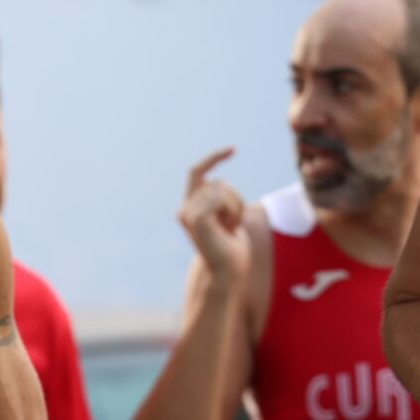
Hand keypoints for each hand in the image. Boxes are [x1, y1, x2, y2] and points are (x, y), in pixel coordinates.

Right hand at [178, 148, 247, 281]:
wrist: (228, 270)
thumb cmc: (230, 246)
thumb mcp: (226, 215)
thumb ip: (218, 198)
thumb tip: (215, 180)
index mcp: (190, 205)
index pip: (198, 172)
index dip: (214, 158)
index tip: (233, 149)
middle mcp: (184, 207)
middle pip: (218, 181)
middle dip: (235, 199)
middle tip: (231, 224)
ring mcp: (187, 212)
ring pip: (221, 188)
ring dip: (235, 206)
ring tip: (229, 227)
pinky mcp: (195, 218)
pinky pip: (220, 197)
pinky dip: (231, 210)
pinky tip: (228, 228)